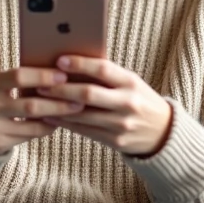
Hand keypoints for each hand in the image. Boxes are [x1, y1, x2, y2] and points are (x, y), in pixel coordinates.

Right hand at [0, 67, 84, 156]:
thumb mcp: (1, 85)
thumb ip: (23, 78)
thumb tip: (61, 70)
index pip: (19, 76)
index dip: (43, 76)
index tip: (65, 75)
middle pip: (30, 104)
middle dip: (58, 101)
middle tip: (79, 99)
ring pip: (32, 122)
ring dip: (57, 116)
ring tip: (74, 110)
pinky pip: (30, 135)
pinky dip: (46, 128)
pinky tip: (58, 122)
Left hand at [36, 55, 172, 157]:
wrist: (163, 132)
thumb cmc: (140, 100)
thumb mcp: (131, 83)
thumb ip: (107, 76)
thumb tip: (71, 66)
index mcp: (131, 83)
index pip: (103, 69)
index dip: (80, 64)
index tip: (59, 61)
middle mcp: (127, 103)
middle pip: (88, 94)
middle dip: (61, 89)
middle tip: (41, 84)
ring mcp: (121, 124)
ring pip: (82, 115)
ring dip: (57, 108)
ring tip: (39, 100)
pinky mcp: (115, 141)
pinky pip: (85, 131)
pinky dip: (66, 123)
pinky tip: (52, 116)